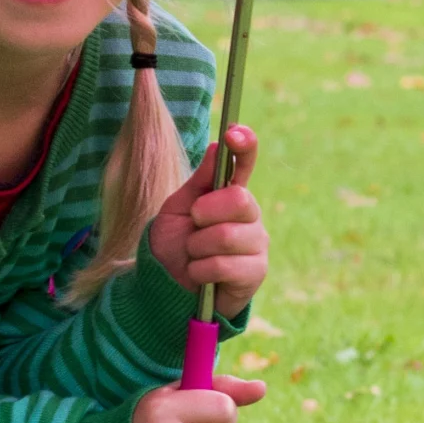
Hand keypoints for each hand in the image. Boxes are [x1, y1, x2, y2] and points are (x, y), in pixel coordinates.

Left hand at [149, 123, 266, 311]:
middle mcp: (249, 216)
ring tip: (194, 256)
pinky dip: (200, 270)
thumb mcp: (177, 210)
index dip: (244, 146)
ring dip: (197, 248)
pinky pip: (225, 264)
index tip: (232, 134)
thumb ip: (199, 182)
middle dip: (204, 214)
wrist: (166, 289)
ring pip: (227, 236)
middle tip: (194, 227)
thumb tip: (217, 146)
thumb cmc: (173, 247)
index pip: (244, 163)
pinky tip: (200, 275)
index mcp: (230, 195)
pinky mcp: (256, 272)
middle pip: (239, 200)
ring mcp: (256, 244)